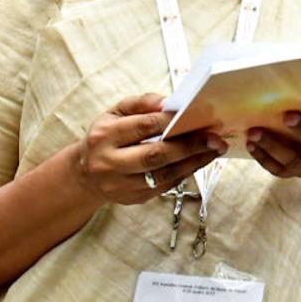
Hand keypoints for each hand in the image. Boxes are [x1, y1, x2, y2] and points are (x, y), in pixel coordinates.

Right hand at [76, 94, 226, 205]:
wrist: (86, 173)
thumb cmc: (107, 136)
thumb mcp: (115, 113)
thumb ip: (141, 103)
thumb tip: (169, 103)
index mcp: (104, 136)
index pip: (142, 127)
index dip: (171, 121)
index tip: (196, 116)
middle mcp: (109, 163)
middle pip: (154, 156)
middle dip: (188, 146)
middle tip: (214, 138)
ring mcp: (120, 185)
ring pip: (163, 175)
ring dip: (194, 163)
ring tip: (214, 150)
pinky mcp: (132, 199)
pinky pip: (165, 187)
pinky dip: (186, 173)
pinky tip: (200, 161)